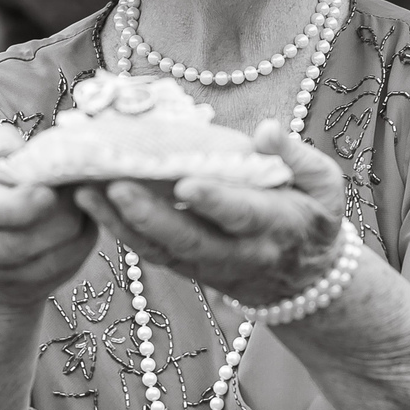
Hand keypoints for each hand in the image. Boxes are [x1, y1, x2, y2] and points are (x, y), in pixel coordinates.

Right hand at [0, 123, 95, 305]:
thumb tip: (20, 150)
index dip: (22, 203)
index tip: (50, 191)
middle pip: (24, 242)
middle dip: (61, 213)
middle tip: (79, 185)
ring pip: (51, 258)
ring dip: (76, 226)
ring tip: (82, 199)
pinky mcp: (27, 286)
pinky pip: (67, 267)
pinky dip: (82, 242)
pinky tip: (84, 220)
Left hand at [74, 121, 344, 306]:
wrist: (305, 279)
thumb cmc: (313, 217)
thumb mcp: (324, 185)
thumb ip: (298, 156)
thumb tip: (266, 130)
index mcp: (276, 226)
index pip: (243, 215)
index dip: (216, 202)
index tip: (187, 183)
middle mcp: (239, 252)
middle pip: (190, 241)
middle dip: (151, 216)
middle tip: (116, 185)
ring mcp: (209, 265)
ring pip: (161, 250)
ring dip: (120, 222)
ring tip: (85, 189)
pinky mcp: (187, 267)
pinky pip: (149, 251)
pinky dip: (117, 227)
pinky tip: (88, 199)